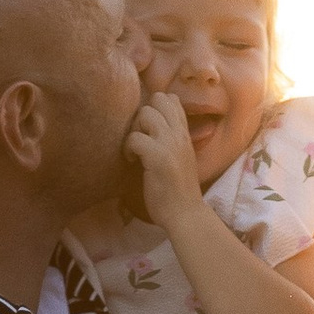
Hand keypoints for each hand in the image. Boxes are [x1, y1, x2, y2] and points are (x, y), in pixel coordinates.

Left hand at [125, 89, 209, 234]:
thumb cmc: (177, 191)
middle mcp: (179, 134)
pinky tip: (132, 161)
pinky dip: (128, 148)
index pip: (171, 99)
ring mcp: (170, 144)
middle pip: (158, 98)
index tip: (148, 129)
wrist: (185, 214)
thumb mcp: (179, 157)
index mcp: (184, 133)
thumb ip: (169, 140)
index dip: (155, 107)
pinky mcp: (158, 158)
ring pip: (145, 113)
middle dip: (142, 115)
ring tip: (135, 149)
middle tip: (140, 137)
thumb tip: (148, 127)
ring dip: (134, 129)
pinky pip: (135, 138)